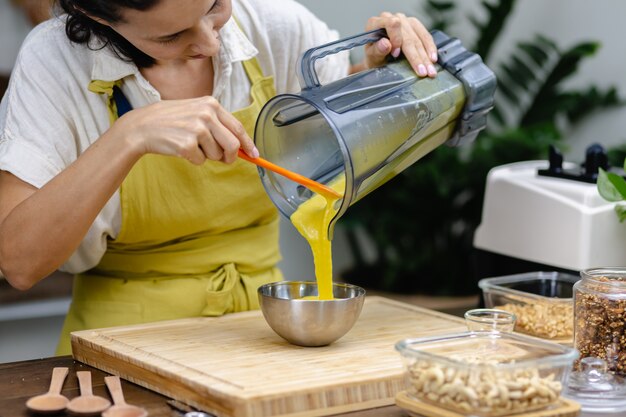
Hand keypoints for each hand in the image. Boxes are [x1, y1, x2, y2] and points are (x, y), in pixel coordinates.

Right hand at [113, 96, 258, 163]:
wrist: (143, 126)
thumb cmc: (171, 120)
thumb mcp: (195, 112)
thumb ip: (217, 124)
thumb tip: (240, 145)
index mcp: (211, 104)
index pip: (237, 127)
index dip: (248, 143)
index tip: (255, 155)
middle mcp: (206, 114)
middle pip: (233, 145)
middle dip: (231, 156)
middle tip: (224, 159)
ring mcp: (197, 129)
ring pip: (217, 155)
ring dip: (207, 155)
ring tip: (191, 144)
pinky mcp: (187, 144)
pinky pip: (201, 161)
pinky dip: (193, 159)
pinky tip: (181, 148)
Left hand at [364, 12, 437, 77]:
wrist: (378, 59)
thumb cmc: (374, 58)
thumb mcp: (372, 58)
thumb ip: (377, 51)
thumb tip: (386, 44)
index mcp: (376, 23)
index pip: (391, 24)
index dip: (396, 39)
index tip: (396, 54)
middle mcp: (391, 18)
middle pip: (407, 36)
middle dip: (416, 56)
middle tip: (422, 72)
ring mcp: (404, 21)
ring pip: (418, 37)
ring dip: (426, 56)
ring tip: (430, 70)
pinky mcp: (414, 25)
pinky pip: (425, 36)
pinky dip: (430, 49)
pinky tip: (433, 59)